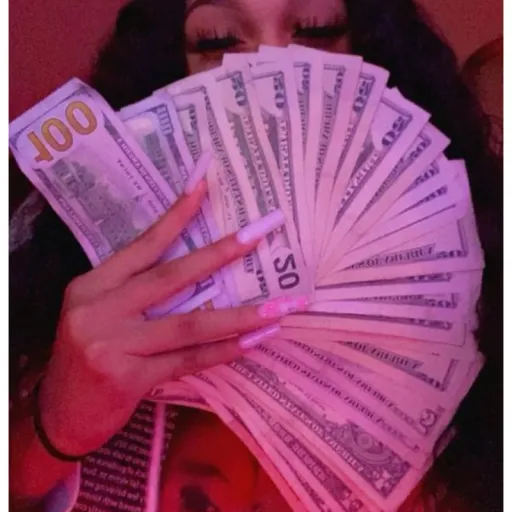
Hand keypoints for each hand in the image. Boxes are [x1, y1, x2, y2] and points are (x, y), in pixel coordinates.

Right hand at [37, 167, 307, 457]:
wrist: (59, 414)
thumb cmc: (86, 356)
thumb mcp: (99, 313)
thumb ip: (134, 290)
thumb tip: (196, 267)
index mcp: (92, 286)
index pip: (142, 246)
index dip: (175, 216)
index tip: (204, 186)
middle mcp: (99, 310)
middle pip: (172, 277)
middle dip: (220, 254)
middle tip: (259, 233)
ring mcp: (113, 346)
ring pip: (189, 323)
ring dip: (240, 315)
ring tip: (280, 306)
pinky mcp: (129, 379)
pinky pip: (188, 360)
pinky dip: (223, 350)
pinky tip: (254, 341)